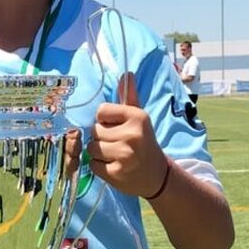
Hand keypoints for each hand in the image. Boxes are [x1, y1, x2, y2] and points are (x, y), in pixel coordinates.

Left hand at [87, 72, 168, 198]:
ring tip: (114, 156)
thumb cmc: (144, 142)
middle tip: (116, 144)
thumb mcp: (139, 119)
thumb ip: (129, 97)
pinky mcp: (117, 173)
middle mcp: (132, 135)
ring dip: (98, 153)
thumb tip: (126, 73)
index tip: (115, 127)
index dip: (104, 120)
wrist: (157, 175)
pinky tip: (113, 167)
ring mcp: (125, 155)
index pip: (101, 111)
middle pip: (94, 131)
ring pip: (91, 148)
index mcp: (137, 117)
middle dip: (101, 138)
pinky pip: (93, 165)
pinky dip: (99, 167)